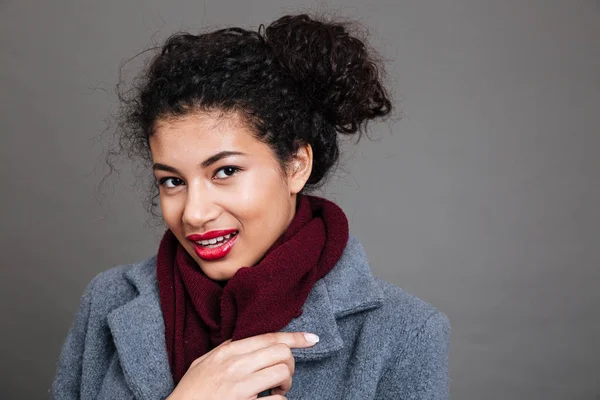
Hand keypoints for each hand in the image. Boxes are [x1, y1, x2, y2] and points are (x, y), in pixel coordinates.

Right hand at [167, 331, 319, 399]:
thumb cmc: (189, 393)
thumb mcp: (202, 363)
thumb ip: (224, 350)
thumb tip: (244, 340)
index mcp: (227, 352)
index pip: (268, 337)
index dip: (295, 337)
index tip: (312, 339)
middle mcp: (235, 366)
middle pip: (281, 352)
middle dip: (290, 364)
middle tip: (282, 378)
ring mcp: (240, 387)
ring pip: (282, 372)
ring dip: (286, 384)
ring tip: (275, 392)